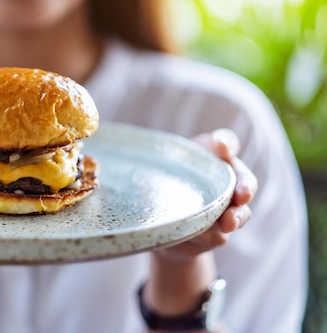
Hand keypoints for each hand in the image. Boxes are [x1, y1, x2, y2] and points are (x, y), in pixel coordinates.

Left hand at [143, 129, 256, 324]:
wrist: (157, 228)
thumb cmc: (158, 188)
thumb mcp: (153, 172)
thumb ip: (154, 165)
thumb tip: (134, 160)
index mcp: (207, 158)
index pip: (224, 143)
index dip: (226, 143)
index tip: (222, 147)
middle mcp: (222, 181)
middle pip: (244, 179)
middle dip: (246, 186)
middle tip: (242, 194)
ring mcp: (223, 209)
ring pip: (240, 211)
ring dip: (238, 216)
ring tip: (229, 222)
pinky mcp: (216, 234)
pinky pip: (219, 235)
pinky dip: (212, 235)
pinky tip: (204, 236)